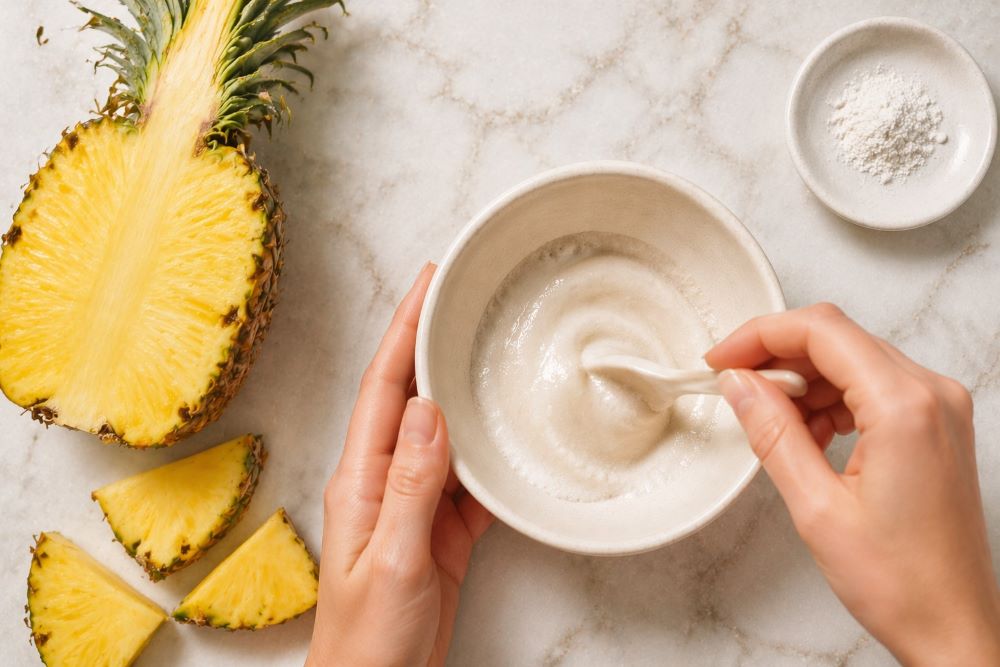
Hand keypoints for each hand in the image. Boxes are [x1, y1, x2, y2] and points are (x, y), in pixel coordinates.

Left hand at [307, 264, 492, 666]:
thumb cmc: (368, 639)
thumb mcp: (394, 560)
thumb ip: (412, 486)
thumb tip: (427, 409)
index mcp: (362, 479)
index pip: (384, 388)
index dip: (403, 330)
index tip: (428, 283)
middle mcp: (386, 481)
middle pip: (412, 396)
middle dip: (432, 341)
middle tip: (463, 296)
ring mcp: (416, 504)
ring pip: (445, 432)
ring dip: (464, 389)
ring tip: (491, 346)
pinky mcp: (442, 531)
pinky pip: (470, 479)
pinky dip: (491, 454)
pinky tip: (510, 436)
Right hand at [706, 303, 999, 665]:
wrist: (953, 625)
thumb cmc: (901, 582)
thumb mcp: (816, 507)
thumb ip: (773, 433)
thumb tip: (739, 384)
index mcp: (905, 407)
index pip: (821, 330)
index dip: (760, 336)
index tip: (722, 360)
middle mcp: (932, 394)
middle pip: (837, 338)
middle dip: (778, 356)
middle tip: (734, 387)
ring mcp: (939, 408)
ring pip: (853, 359)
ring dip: (803, 381)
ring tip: (771, 424)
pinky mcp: (935, 424)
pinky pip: (873, 385)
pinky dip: (831, 398)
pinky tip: (806, 434)